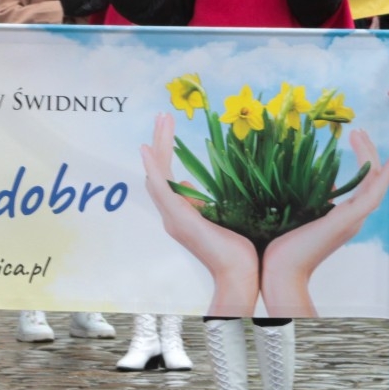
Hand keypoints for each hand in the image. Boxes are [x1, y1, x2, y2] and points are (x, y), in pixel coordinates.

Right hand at [140, 114, 259, 314]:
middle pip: (157, 172)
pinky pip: (160, 188)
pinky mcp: (179, 218)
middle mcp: (172, 215)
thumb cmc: (237, 251)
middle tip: (163, 115)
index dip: (163, 153)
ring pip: (157, 174)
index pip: (166, 177)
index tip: (167, 129)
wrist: (241, 274)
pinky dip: (152, 167)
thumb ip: (200, 203)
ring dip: (157, 146)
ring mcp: (173, 217)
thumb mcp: (218, 218)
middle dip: (159, 142)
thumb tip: (187, 184)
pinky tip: (147, 149)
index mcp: (181, 214)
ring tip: (162, 119)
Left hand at [259, 130, 388, 315]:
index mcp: (344, 217)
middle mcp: (353, 219)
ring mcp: (352, 221)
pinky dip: (381, 179)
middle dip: (368, 153)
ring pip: (374, 184)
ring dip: (371, 157)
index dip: (365, 160)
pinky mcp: (346, 221)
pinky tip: (384, 162)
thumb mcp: (300, 213)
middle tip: (359, 130)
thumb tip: (324, 179)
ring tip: (360, 134)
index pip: (364, 184)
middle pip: (372, 181)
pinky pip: (371, 196)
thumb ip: (315, 197)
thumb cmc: (282, 246)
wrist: (280, 271)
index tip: (357, 137)